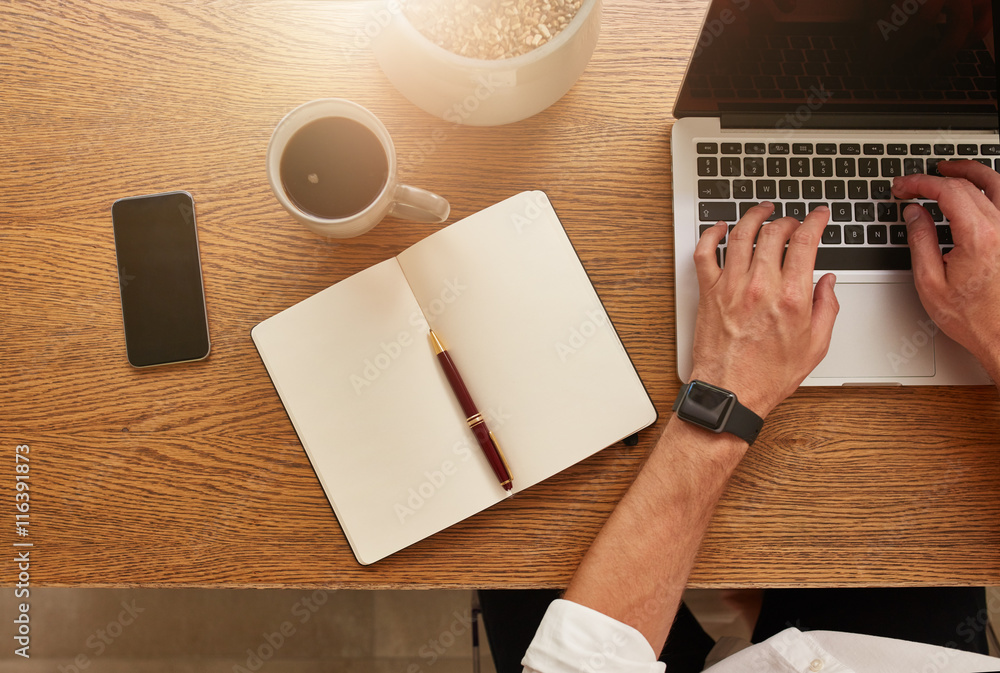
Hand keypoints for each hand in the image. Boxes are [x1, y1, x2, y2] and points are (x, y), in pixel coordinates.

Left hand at [690, 204, 838, 417]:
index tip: (818, 216)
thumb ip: (826, 308)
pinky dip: (711, 234)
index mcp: (791, 297)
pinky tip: (720, 227)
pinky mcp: (708, 293)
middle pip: (773, 233)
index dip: (815, 221)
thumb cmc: (768, 375)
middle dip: (787, 220)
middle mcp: (760, 287)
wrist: (731, 393)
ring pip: (740, 235)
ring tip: (762, 211)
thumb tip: (829, 283)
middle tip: (792, 221)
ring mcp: (731, 287)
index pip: (805, 242)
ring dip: (753, 216)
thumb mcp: (815, 346)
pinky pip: (704, 253)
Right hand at [892, 160, 999, 377]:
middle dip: (937, 178)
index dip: (920, 183)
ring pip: (996, 184)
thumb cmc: (972, 316)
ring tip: (950, 170)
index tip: (903, 187)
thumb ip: (920, 240)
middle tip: (915, 183)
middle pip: (969, 184)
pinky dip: (991, 188)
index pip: (947, 191)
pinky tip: (979, 190)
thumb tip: (914, 213)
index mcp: (978, 236)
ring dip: (971, 172)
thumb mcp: (930, 282)